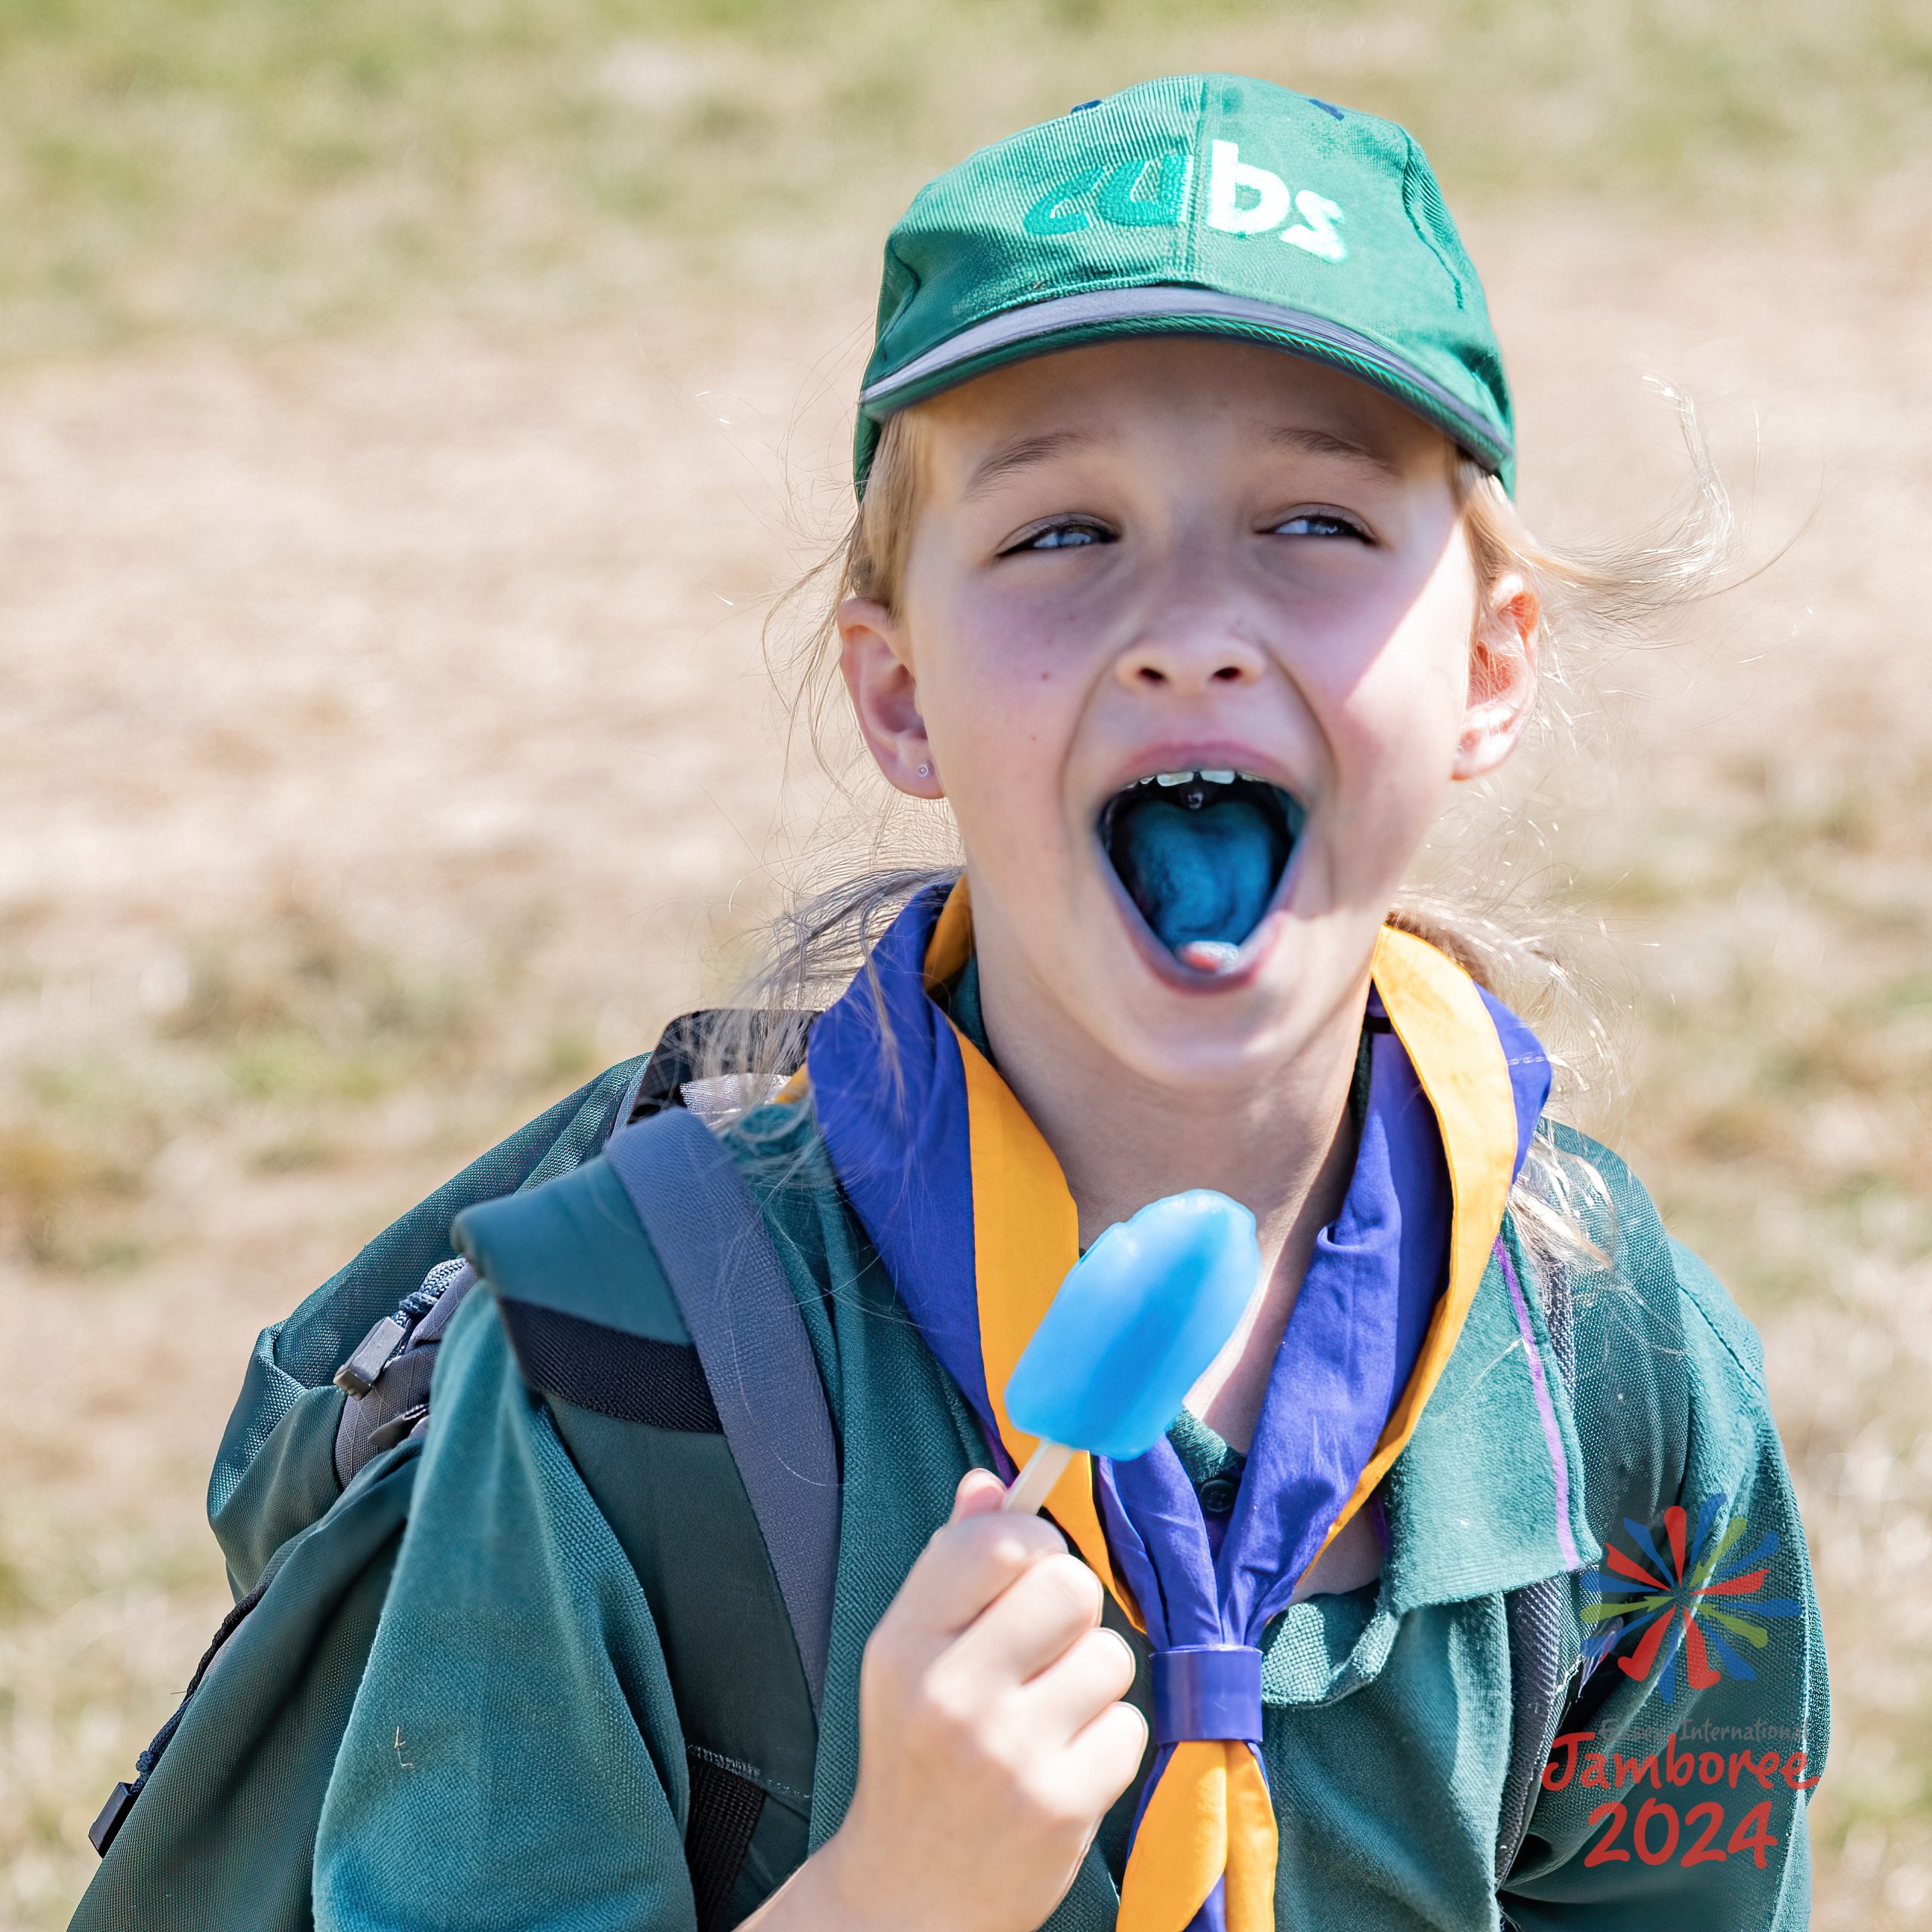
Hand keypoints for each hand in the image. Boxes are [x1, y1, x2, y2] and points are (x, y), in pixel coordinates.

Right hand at [746, 1468, 1146, 1931]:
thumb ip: (950, 1564)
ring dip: (1091, 1680)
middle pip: (1071, 1584)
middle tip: (1044, 1647)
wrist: (908, 1896)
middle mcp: (951, 1694)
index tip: (1028, 1571)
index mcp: (904, 1642)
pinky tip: (1063, 1764)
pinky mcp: (1062, 1808)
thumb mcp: (908, 1655)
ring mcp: (1009, 1755)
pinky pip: (1129, 1726)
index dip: (1033, 1544)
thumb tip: (993, 1482)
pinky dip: (1108, 1742)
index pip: (996, 1539)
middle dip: (1070, 1609)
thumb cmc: (917, 1754)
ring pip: (1110, 1654)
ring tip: (1047, 1716)